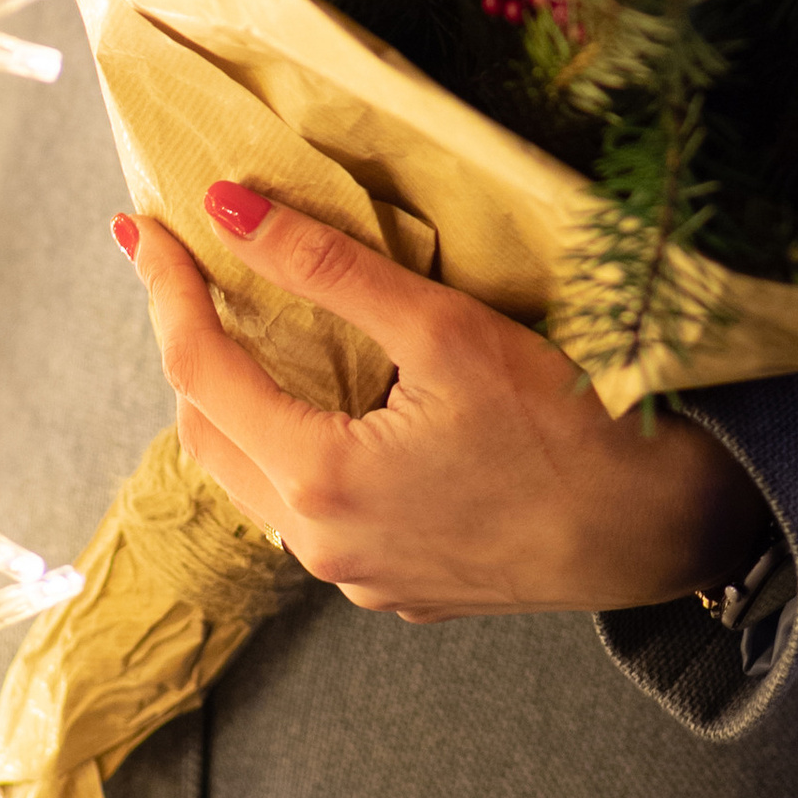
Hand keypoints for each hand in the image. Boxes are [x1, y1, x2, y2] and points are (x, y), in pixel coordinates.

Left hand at [118, 186, 768, 624]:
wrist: (655, 530)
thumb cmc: (563, 423)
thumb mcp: (441, 327)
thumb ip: (327, 268)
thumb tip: (230, 210)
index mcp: (319, 481)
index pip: (200, 369)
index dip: (165, 288)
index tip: (142, 229)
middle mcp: (321, 547)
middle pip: (208, 434)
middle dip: (190, 347)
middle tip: (188, 271)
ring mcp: (358, 579)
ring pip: (257, 480)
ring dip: (242, 403)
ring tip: (254, 326)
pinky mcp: (398, 587)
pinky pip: (313, 513)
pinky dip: (298, 447)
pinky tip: (337, 402)